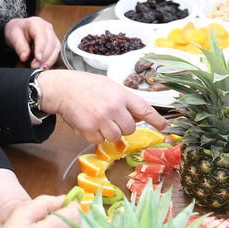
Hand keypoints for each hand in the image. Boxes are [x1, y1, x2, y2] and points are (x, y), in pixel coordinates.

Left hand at [3, 16, 60, 68]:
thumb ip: (19, 46)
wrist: (19, 28)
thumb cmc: (16, 30)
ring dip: (49, 59)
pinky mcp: (54, 42)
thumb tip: (24, 57)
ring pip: (56, 47)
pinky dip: (51, 60)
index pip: (41, 35)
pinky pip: (56, 51)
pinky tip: (44, 66)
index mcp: (36, 22)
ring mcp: (52, 34)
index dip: (41, 47)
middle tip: (34, 66)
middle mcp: (47, 27)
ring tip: (40, 67)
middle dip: (44, 56)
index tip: (38, 58)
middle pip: (51, 42)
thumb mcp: (13, 36)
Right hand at [38, 70, 166, 141]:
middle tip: (112, 118)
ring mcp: (101, 119)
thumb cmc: (87, 86)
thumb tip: (139, 118)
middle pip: (130, 128)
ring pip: (116, 137)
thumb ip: (125, 101)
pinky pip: (100, 141)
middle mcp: (114, 107)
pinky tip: (89, 123)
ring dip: (109, 132)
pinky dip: (95, 136)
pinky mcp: (89, 130)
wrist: (63, 89)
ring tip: (99, 120)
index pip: (145, 109)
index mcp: (121, 94)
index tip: (165, 128)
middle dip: (123, 127)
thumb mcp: (110, 87)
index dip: (157, 120)